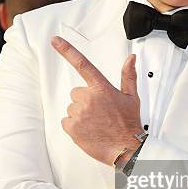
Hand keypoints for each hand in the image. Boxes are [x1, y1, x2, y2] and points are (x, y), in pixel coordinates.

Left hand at [51, 36, 143, 165]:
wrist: (125, 148)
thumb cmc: (129, 124)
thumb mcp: (132, 97)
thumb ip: (128, 75)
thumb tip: (131, 58)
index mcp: (102, 88)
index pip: (83, 64)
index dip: (67, 50)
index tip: (55, 41)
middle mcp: (89, 98)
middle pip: (77, 93)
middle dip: (85, 101)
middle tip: (100, 112)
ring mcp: (79, 113)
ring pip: (72, 108)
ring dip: (81, 114)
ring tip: (96, 123)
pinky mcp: (72, 127)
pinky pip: (66, 122)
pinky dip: (75, 126)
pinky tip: (89, 130)